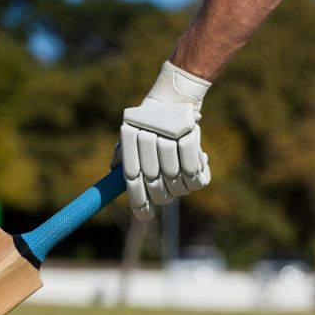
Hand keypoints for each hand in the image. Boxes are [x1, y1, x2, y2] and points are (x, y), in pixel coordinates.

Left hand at [113, 61, 211, 219]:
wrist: (175, 98)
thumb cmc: (152, 123)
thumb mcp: (133, 136)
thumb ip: (124, 155)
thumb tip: (114, 172)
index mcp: (130, 139)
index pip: (132, 177)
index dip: (138, 201)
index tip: (144, 215)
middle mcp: (147, 138)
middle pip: (155, 184)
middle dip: (163, 194)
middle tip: (168, 194)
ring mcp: (168, 137)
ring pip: (176, 180)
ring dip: (182, 184)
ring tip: (185, 175)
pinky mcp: (189, 135)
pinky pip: (194, 172)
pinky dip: (198, 174)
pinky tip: (200, 162)